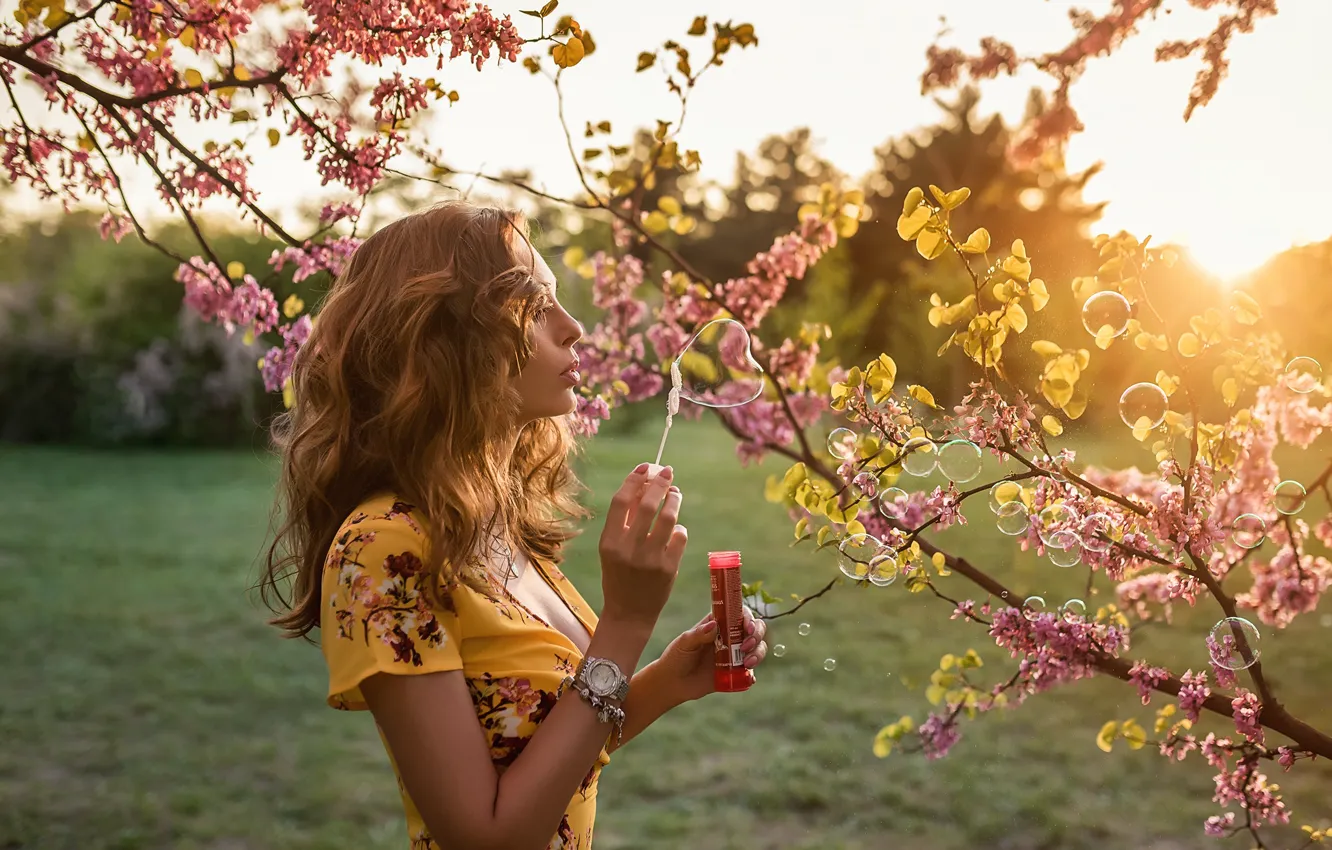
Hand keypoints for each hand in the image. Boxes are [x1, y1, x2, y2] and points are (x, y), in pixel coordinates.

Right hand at [598, 462, 686, 628]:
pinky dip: (679, 528)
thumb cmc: (619, 575)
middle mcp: (628, 549)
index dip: (634, 479)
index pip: (621, 501)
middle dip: (659, 482)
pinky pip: (680, 537)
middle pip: (647, 504)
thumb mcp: (612, 549)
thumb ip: (625, 521)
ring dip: (674, 500)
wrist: (629, 614)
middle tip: (667, 471)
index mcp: (609, 542)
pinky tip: (676, 528)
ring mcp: (650, 559)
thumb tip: (644, 485)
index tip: (645, 467)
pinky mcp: (668, 569)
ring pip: (668, 518)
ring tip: (675, 493)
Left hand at [653, 608, 768, 703]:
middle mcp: (730, 637)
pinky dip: (752, 675)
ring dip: (758, 654)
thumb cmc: (676, 657)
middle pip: (755, 629)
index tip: (747, 627)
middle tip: (746, 646)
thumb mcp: (684, 643)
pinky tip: (749, 678)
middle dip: (757, 635)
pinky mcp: (735, 673)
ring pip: (757, 649)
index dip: (748, 618)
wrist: (673, 683)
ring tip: (747, 664)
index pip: (740, 614)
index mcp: (719, 624)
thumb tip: (714, 625)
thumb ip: (698, 634)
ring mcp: (735, 655)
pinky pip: (750, 673)